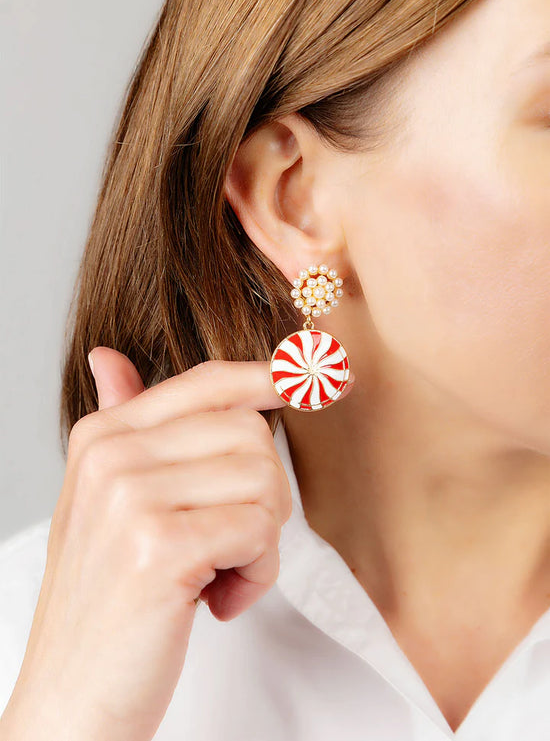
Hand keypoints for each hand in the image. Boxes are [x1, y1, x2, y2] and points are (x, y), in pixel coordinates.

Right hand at [0, 347, 353, 740]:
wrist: (72, 701)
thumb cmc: (108, 602)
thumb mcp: (107, 504)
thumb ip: (124, 427)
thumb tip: (109, 357)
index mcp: (102, 437)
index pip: (208, 382)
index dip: (271, 377)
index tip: (326, 376)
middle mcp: (111, 455)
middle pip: (249, 432)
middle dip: (265, 495)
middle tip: (231, 547)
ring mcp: (131, 497)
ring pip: (263, 479)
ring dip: (261, 541)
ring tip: (217, 577)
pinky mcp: (160, 545)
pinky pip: (259, 529)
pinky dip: (258, 572)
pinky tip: (218, 601)